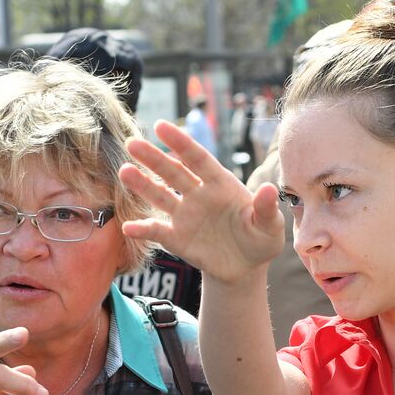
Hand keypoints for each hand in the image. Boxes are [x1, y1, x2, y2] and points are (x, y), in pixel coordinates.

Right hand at [119, 120, 284, 284]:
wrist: (245, 268)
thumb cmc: (260, 241)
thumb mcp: (269, 227)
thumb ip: (267, 209)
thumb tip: (269, 189)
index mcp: (221, 184)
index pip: (198, 159)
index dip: (181, 143)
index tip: (161, 126)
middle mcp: (198, 194)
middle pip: (173, 172)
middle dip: (153, 158)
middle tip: (132, 144)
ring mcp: (185, 215)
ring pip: (160, 196)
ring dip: (142, 185)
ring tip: (124, 172)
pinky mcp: (176, 238)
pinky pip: (157, 232)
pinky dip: (142, 230)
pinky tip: (127, 227)